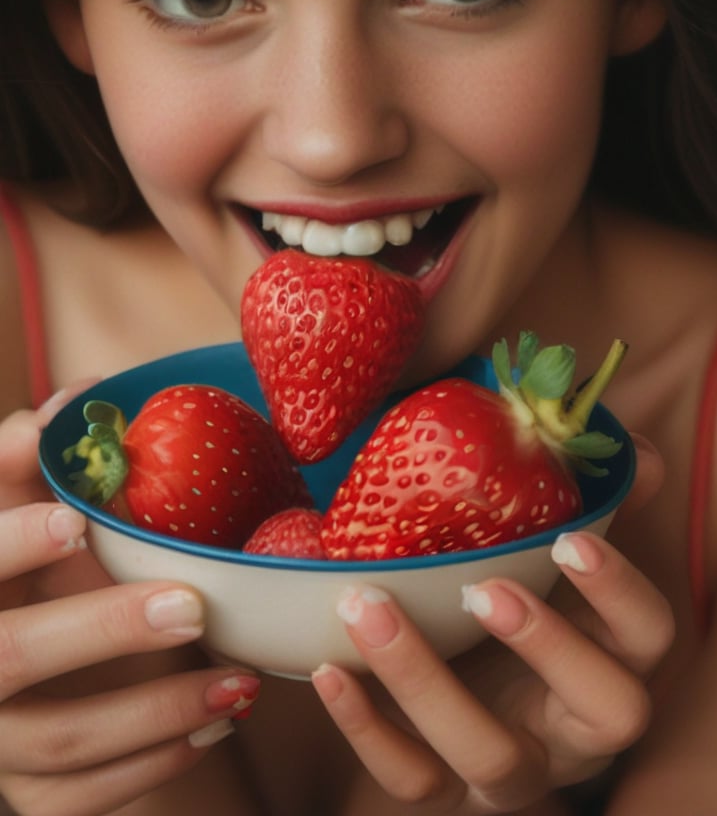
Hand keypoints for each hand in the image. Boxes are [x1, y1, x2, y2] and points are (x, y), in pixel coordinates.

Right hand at [0, 393, 259, 815]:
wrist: (22, 665)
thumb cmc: (24, 568)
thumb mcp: (17, 509)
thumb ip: (35, 458)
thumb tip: (84, 394)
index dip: (10, 541)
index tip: (76, 518)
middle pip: (10, 658)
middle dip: (103, 631)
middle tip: (192, 606)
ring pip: (59, 743)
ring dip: (156, 712)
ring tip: (241, 682)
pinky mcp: (26, 797)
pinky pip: (83, 801)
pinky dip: (155, 765)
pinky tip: (216, 725)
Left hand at [311, 435, 673, 813]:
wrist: (468, 682)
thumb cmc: (520, 600)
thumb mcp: (551, 561)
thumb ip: (591, 504)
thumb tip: (636, 454)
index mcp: (615, 656)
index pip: (651, 633)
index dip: (619, 590)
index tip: (567, 539)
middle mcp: (580, 727)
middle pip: (606, 710)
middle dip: (547, 646)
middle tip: (480, 588)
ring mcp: (517, 769)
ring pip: (490, 753)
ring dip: (425, 679)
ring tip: (367, 606)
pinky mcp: (449, 792)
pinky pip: (412, 779)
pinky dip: (365, 728)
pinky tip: (328, 667)